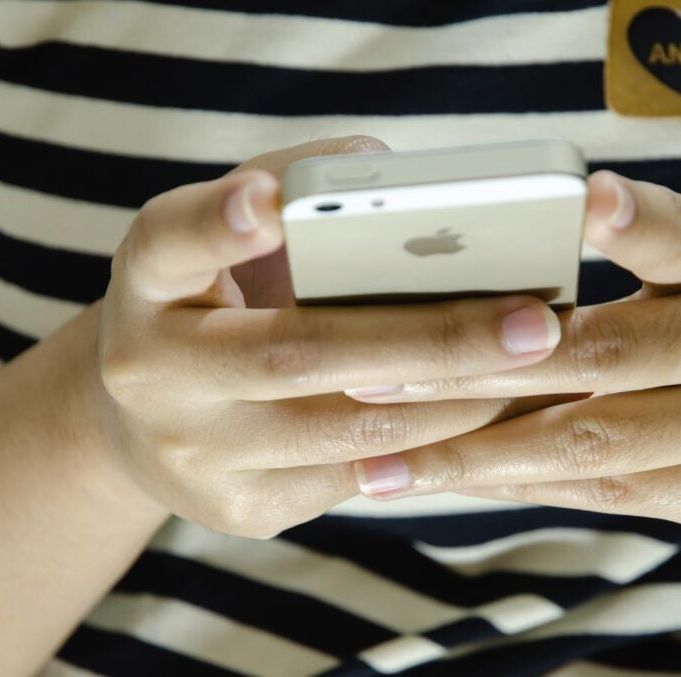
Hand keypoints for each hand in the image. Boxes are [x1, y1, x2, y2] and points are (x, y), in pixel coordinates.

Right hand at [92, 136, 564, 537]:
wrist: (146, 422)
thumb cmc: (215, 301)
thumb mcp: (229, 239)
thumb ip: (296, 191)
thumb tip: (399, 172)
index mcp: (145, 281)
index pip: (169, 242)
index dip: (220, 223)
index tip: (271, 203)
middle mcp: (151, 372)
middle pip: (293, 354)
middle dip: (426, 341)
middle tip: (530, 323)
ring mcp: (192, 454)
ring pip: (343, 432)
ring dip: (452, 402)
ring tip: (535, 367)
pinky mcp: (240, 507)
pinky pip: (356, 478)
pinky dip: (434, 444)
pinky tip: (493, 414)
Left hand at [348, 171, 680, 542]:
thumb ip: (643, 254)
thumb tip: (498, 273)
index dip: (635, 219)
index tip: (585, 200)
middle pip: (601, 357)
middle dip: (475, 371)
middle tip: (374, 380)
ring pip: (596, 444)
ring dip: (479, 455)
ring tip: (385, 465)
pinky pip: (615, 495)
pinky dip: (529, 488)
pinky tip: (459, 484)